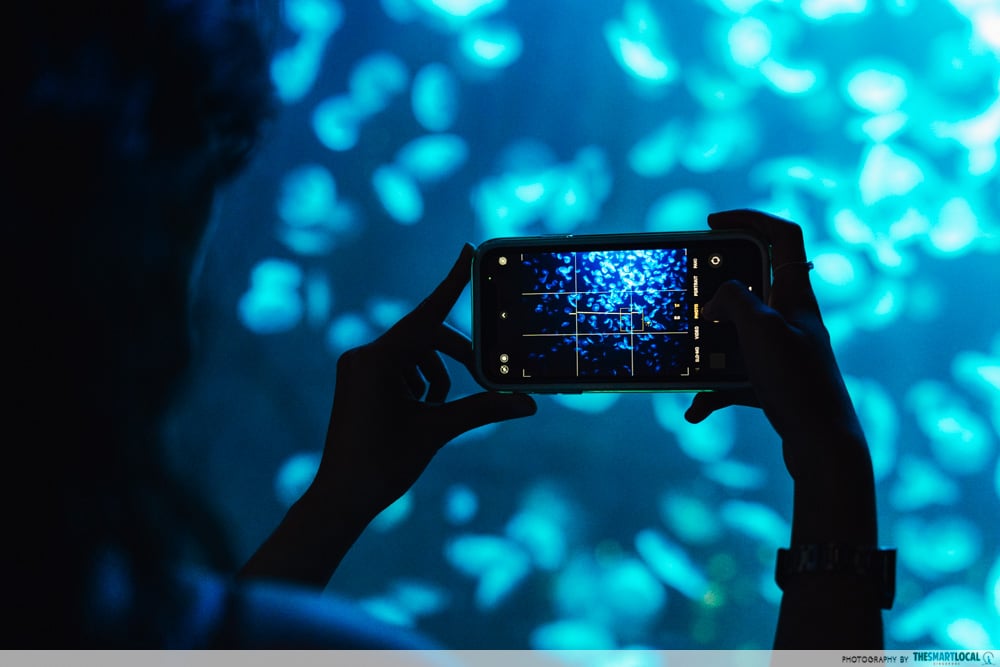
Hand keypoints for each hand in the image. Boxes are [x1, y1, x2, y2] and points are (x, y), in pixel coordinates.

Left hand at [310, 243, 536, 522]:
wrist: (341, 497)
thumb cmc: (384, 464)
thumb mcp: (437, 430)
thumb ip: (483, 409)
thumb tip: (528, 404)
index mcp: (377, 360)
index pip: (425, 314)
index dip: (451, 284)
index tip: (467, 251)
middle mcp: (362, 355)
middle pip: (424, 338)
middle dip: (454, 359)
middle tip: (483, 379)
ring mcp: (357, 367)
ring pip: (414, 356)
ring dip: (435, 379)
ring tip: (433, 415)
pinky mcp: (357, 379)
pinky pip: (398, 368)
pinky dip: (417, 385)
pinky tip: (416, 415)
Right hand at [684, 210, 867, 485]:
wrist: (824, 446)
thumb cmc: (798, 383)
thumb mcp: (760, 329)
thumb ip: (734, 299)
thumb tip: (716, 301)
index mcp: (796, 295)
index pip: (782, 235)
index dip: (750, 218)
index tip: (712, 223)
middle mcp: (790, 319)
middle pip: (751, 284)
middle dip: (715, 289)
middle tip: (689, 293)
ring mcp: (782, 352)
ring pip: (735, 335)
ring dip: (707, 349)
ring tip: (686, 360)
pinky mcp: (773, 384)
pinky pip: (732, 378)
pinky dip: (711, 391)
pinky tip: (696, 409)